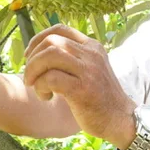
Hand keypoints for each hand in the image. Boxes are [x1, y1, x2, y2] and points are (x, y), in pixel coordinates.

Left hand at [23, 24, 135, 146]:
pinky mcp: (83, 89)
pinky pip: (51, 78)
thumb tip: (40, 52)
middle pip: (52, 41)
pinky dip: (41, 86)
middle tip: (29, 76)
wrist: (120, 120)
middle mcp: (91, 55)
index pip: (60, 29)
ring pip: (50, 56)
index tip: (29, 56)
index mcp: (92, 47)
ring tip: (34, 85)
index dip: (39, 39)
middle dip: (33, 58)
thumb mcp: (91, 69)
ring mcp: (88, 71)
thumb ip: (73, 58)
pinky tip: (46, 97)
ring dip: (33, 70)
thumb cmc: (99, 98)